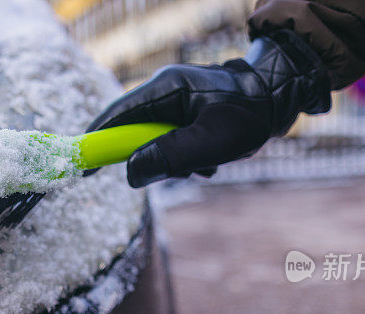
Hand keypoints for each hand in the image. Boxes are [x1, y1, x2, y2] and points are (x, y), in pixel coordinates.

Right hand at [86, 30, 330, 187]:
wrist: (281, 95)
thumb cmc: (248, 115)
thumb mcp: (210, 142)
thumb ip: (169, 157)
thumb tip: (131, 174)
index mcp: (166, 88)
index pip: (117, 114)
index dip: (98, 140)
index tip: (83, 166)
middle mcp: (166, 90)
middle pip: (135, 132)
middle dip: (154, 158)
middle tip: (182, 170)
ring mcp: (176, 100)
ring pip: (156, 140)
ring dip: (176, 161)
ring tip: (206, 165)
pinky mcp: (186, 111)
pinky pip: (172, 139)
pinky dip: (187, 156)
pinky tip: (210, 161)